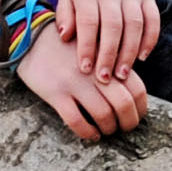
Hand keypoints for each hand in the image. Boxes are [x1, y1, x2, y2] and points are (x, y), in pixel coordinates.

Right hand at [18, 35, 150, 142]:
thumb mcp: (94, 47)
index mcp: (107, 58)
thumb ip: (111, 65)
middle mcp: (94, 70)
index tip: (137, 115)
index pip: (136, 88)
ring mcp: (75, 82)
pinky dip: (88, 132)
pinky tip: (91, 134)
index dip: (141, 107)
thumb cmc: (65, 45)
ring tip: (107, 130)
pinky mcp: (55, 93)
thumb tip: (130, 94)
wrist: (30, 36)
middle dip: (129, 122)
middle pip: (124, 104)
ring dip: (109, 128)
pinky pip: (76, 120)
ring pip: (103, 115)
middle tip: (125, 128)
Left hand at [52, 0, 161, 86]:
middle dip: (109, 55)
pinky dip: (150, 38)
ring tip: (124, 74)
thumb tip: (65, 36)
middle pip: (113, 27)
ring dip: (130, 51)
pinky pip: (153, 18)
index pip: (88, 23)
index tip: (85, 69)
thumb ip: (65, 13)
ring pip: (135, 25)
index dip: (87, 47)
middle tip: (105, 79)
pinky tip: (143, 56)